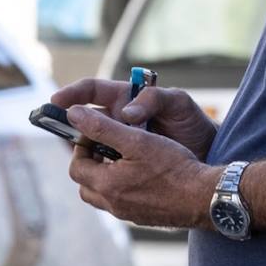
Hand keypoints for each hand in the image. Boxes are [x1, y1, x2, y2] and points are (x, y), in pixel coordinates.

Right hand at [51, 77, 217, 159]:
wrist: (207, 152)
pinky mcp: (124, 164)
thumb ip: (153, 100)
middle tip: (67, 135)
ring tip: (90, 156)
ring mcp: (120, 143)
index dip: (73, 93)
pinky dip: (101, 168)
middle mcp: (119, 120)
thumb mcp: (178, 103)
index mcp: (127, 98)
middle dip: (74, 126)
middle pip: (86, 121)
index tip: (57, 100)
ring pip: (92, 146)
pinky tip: (106, 174)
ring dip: (87, 150)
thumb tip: (127, 112)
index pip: (92, 91)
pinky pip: (104, 166)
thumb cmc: (194, 123)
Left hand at [64, 104, 219, 228]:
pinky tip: (142, 175)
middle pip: (85, 184)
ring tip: (124, 160)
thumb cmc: (173, 166)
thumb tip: (73, 114)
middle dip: (91, 163)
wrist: (204, 197)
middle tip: (107, 146)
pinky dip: (122, 188)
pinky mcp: (142, 217)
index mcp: (106, 185)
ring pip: (102, 196)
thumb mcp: (137, 139)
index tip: (98, 132)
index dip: (82, 146)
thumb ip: (102, 126)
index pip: (76, 166)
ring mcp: (127, 213)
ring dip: (105, 177)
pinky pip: (121, 203)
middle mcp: (112, 204)